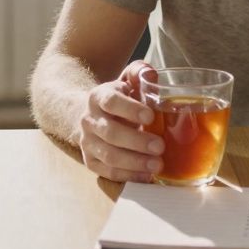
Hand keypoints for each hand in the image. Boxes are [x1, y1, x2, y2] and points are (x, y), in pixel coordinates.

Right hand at [78, 60, 164, 182]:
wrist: (88, 115)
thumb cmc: (118, 99)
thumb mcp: (126, 81)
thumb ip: (139, 73)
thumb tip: (150, 74)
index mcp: (98, 97)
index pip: (111, 102)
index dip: (130, 110)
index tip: (150, 116)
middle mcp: (89, 120)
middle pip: (110, 133)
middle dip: (137, 141)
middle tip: (160, 146)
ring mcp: (88, 142)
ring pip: (109, 155)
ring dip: (134, 161)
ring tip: (158, 164)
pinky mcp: (90, 161)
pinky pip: (108, 172)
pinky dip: (129, 175)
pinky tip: (146, 175)